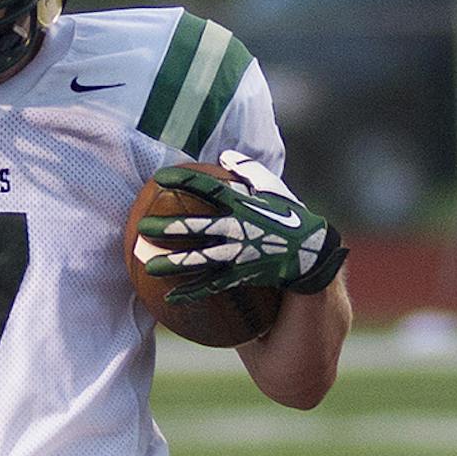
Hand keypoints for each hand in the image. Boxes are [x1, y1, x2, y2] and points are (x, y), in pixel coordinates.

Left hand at [139, 150, 346, 302]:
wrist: (313, 254)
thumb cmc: (293, 218)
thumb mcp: (275, 190)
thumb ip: (250, 171)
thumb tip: (225, 155)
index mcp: (242, 203)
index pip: (207, 188)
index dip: (183, 181)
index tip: (159, 178)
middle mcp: (237, 228)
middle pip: (196, 226)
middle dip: (168, 226)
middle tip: (143, 227)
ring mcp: (239, 254)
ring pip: (200, 259)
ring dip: (173, 263)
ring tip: (148, 266)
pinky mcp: (243, 276)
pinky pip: (213, 286)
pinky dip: (192, 293)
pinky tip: (170, 299)